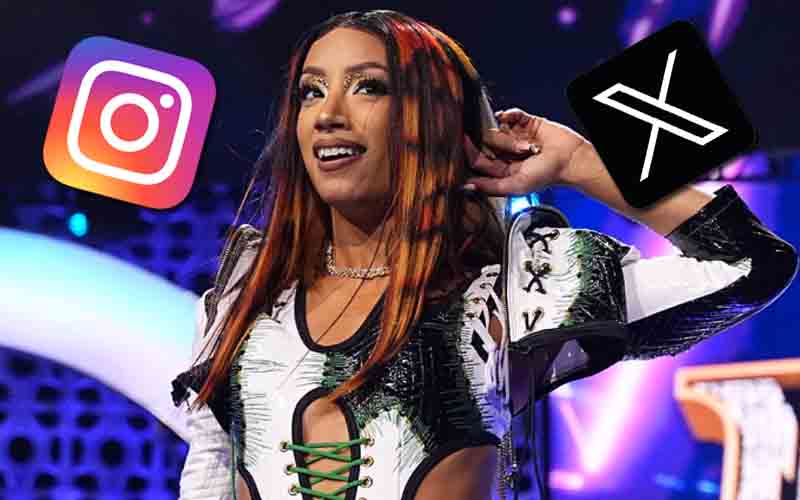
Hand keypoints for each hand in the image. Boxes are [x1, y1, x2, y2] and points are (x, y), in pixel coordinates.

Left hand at [463, 108, 592, 195]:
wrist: (571, 159)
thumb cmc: (547, 175)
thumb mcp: (516, 186)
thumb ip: (490, 187)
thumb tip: (467, 186)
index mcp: (502, 169)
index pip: (479, 159)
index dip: (471, 151)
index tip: (463, 141)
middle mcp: (506, 152)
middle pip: (488, 142)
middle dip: (500, 145)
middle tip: (518, 152)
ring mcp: (516, 136)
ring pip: (499, 128)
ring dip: (512, 137)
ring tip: (529, 147)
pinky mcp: (526, 122)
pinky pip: (511, 114)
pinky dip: (510, 114)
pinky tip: (509, 117)